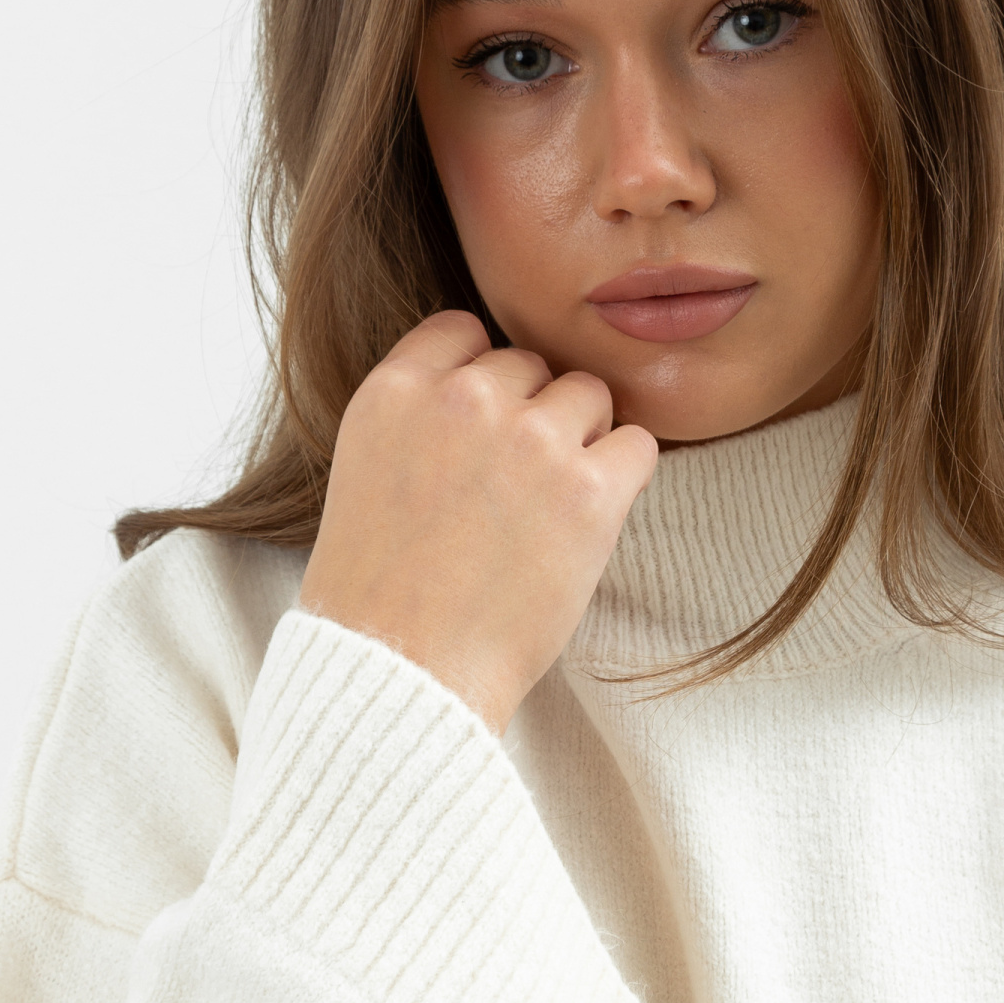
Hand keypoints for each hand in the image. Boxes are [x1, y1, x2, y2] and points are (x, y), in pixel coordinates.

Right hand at [299, 312, 658, 733]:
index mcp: (394, 391)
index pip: (462, 331)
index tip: (482, 427)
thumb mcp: (365, 472)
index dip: (481, 378)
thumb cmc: (381, 594)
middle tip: (513, 487)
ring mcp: (530, 440)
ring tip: (549, 507)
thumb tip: (489, 386)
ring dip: (581, 439)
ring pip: (588, 395)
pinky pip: (638, 444)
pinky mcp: (589, 490)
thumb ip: (419, 415)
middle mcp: (463, 400)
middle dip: (530, 413)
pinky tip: (589, 519)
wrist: (405, 672)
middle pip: (529, 364)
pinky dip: (624, 477)